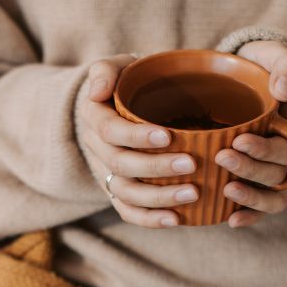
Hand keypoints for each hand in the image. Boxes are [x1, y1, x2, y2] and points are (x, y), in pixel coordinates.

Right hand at [77, 53, 198, 227]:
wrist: (125, 106)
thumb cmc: (130, 83)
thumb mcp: (119, 66)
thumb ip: (106, 70)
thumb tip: (97, 91)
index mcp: (95, 117)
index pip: (110, 130)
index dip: (136, 136)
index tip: (167, 136)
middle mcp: (98, 149)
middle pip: (121, 164)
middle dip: (156, 167)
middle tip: (191, 164)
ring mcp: (108, 174)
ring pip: (126, 193)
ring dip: (158, 197)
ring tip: (192, 193)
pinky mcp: (119, 193)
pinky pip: (129, 212)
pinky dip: (150, 220)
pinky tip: (176, 219)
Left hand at [220, 41, 286, 227]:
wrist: (242, 80)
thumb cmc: (259, 67)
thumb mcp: (274, 56)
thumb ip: (285, 66)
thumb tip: (284, 90)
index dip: (265, 149)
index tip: (239, 140)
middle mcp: (286, 154)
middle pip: (278, 173)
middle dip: (251, 169)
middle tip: (222, 157)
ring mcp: (271, 171)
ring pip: (273, 195)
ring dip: (252, 197)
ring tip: (226, 190)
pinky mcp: (255, 182)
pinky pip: (260, 208)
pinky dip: (249, 216)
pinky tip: (230, 220)